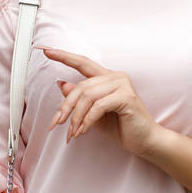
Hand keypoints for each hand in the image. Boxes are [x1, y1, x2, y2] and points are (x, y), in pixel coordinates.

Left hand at [40, 46, 160, 158]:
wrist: (145, 142)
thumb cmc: (122, 127)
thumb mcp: (93, 114)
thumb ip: (79, 99)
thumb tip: (61, 84)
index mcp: (107, 77)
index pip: (82, 62)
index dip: (64, 56)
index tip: (46, 51)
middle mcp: (115, 76)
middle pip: (81, 86)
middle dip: (66, 107)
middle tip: (57, 124)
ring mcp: (122, 85)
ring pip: (87, 96)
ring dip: (76, 117)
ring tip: (72, 133)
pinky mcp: (126, 97)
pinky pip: (98, 106)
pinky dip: (87, 120)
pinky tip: (83, 131)